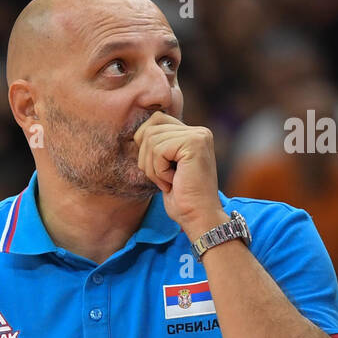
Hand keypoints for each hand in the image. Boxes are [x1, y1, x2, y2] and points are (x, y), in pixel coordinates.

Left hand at [133, 112, 227, 238]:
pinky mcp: (194, 144)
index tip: (160, 168)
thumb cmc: (182, 198)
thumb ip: (159, 145)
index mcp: (194, 134)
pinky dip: (159, 171)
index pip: (156, 119)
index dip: (146, 144)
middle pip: (151, 129)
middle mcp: (199, 131)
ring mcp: (198, 136)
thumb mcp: (166, 165)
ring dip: (153, 168)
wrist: (198, 217)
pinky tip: (174, 181)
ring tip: (170, 181)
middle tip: (165, 178)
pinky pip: (158, 151)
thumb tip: (137, 133)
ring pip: (152, 140)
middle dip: (147, 158)